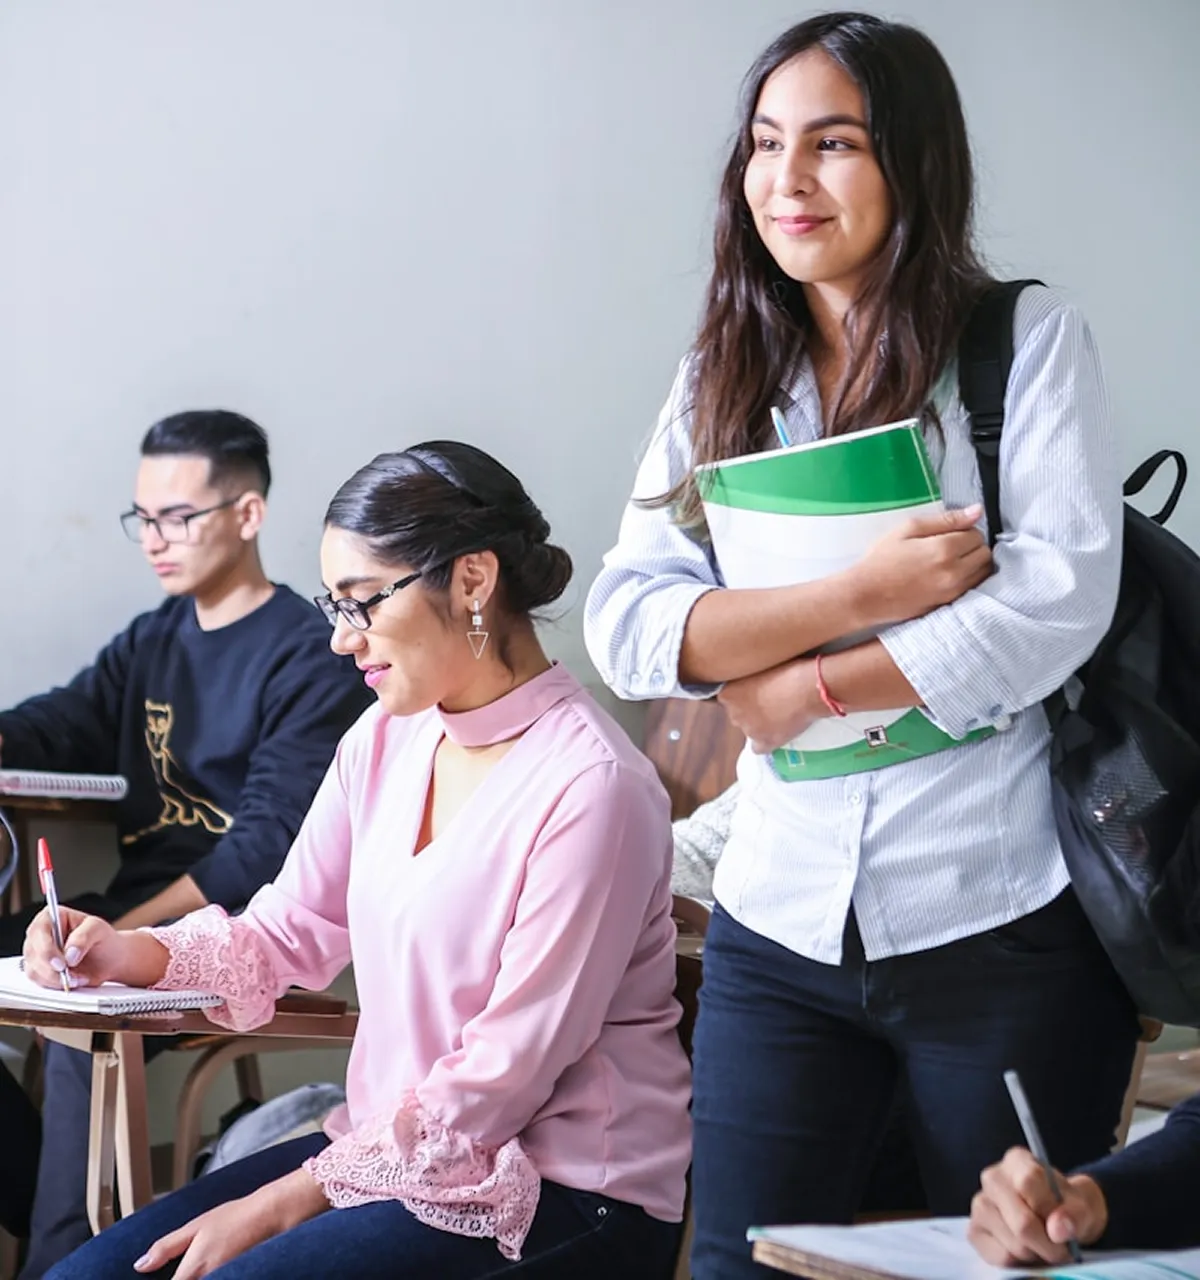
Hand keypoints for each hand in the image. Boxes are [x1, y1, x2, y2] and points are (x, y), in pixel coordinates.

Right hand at [22, 907, 167, 990]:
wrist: (115, 959)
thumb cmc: (108, 941)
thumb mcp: (101, 931)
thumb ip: (85, 937)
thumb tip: (70, 953)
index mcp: (52, 917)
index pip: (38, 930)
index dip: (45, 947)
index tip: (60, 961)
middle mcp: (42, 935)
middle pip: (32, 953)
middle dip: (51, 968)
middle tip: (69, 976)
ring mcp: (39, 955)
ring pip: (34, 971)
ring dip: (55, 979)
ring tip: (78, 978)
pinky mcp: (43, 972)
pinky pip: (40, 983)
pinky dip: (55, 986)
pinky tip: (73, 983)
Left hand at [134, 1170, 329, 1277]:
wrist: (272, 1215)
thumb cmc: (235, 1217)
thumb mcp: (196, 1225)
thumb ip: (166, 1247)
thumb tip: (141, 1265)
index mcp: (192, 1271)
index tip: (158, 1278)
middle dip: (181, 1278)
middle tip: (183, 1268)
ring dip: (196, 1279)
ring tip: (198, 1269)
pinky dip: (209, 1279)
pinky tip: (209, 1272)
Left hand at [717, 660, 818, 752]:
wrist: (807, 688)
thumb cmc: (788, 670)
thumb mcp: (759, 668)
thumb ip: (748, 679)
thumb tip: (752, 684)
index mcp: (727, 693)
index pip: (728, 699)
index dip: (745, 696)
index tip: (758, 692)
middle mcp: (733, 713)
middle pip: (738, 715)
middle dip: (751, 711)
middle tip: (770, 703)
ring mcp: (748, 729)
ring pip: (750, 731)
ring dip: (760, 726)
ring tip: (780, 715)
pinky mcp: (764, 742)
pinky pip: (759, 748)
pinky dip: (767, 742)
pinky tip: (778, 733)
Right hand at [854, 505, 992, 625]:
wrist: (867, 595)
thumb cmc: (882, 558)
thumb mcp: (909, 528)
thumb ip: (946, 519)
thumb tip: (978, 511)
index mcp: (945, 548)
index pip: (977, 533)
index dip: (965, 529)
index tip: (948, 532)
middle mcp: (955, 571)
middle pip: (985, 553)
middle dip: (973, 546)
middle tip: (950, 545)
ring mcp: (954, 590)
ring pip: (984, 571)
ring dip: (974, 563)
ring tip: (952, 560)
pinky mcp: (950, 603)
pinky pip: (974, 587)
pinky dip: (969, 578)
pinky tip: (950, 574)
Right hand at [967, 1147, 1108, 1265]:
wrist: (1058, 1220)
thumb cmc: (1068, 1207)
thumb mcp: (1084, 1206)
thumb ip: (1075, 1214)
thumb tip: (1057, 1230)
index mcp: (1017, 1161)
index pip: (1028, 1183)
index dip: (1052, 1213)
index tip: (1066, 1228)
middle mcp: (992, 1178)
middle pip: (1022, 1222)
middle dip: (1048, 1245)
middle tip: (1061, 1249)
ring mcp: (980, 1204)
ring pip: (1014, 1244)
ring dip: (1037, 1254)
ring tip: (1043, 1245)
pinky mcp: (975, 1231)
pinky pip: (1002, 1257)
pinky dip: (1021, 1262)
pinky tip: (1026, 1249)